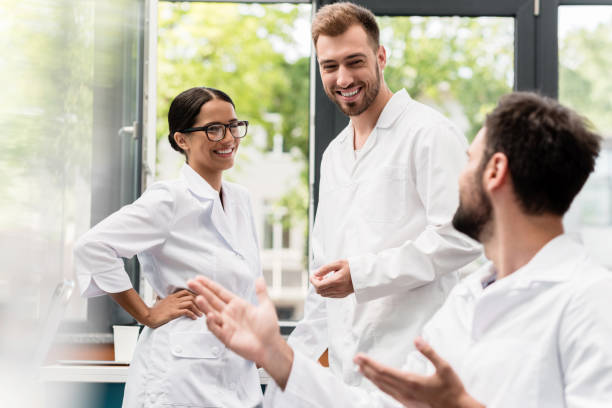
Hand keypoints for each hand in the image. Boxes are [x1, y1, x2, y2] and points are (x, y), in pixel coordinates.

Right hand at [144, 289, 202, 327]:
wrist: (147, 317)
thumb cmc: (153, 311)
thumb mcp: (159, 302)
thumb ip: (163, 299)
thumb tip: (160, 297)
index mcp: (172, 296)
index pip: (186, 291)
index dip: (195, 295)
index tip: (200, 301)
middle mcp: (174, 299)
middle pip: (191, 296)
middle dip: (199, 302)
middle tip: (203, 309)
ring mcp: (174, 305)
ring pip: (190, 303)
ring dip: (197, 309)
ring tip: (201, 315)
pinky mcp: (173, 313)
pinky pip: (186, 311)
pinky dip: (192, 314)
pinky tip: (194, 318)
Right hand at [187, 276, 293, 388]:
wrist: (270, 346)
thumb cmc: (269, 328)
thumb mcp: (266, 307)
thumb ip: (261, 293)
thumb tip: (259, 278)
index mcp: (238, 305)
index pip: (220, 292)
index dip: (210, 285)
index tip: (199, 278)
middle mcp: (229, 313)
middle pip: (212, 300)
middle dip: (201, 291)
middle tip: (190, 282)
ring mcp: (226, 325)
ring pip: (211, 313)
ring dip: (204, 306)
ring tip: (198, 297)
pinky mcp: (226, 337)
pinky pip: (216, 329)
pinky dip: (212, 323)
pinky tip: (210, 316)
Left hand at [310, 259, 353, 297]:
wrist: (364, 274)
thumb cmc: (351, 266)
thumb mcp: (338, 263)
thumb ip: (325, 268)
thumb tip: (315, 274)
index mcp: (336, 281)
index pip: (318, 286)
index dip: (313, 281)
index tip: (314, 275)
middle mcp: (338, 289)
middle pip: (319, 291)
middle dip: (316, 284)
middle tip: (320, 276)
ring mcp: (340, 293)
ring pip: (324, 294)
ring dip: (321, 287)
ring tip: (325, 279)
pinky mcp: (342, 295)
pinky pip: (330, 295)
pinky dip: (326, 290)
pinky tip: (330, 283)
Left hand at [354, 338, 484, 407]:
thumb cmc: (452, 389)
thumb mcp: (445, 367)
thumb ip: (430, 352)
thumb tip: (417, 339)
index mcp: (411, 382)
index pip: (384, 371)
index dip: (370, 363)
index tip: (360, 357)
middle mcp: (405, 392)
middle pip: (380, 379)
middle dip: (366, 368)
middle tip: (356, 359)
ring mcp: (405, 399)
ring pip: (383, 388)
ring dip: (371, 378)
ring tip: (361, 369)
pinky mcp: (408, 403)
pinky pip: (389, 393)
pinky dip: (379, 385)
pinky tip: (378, 382)